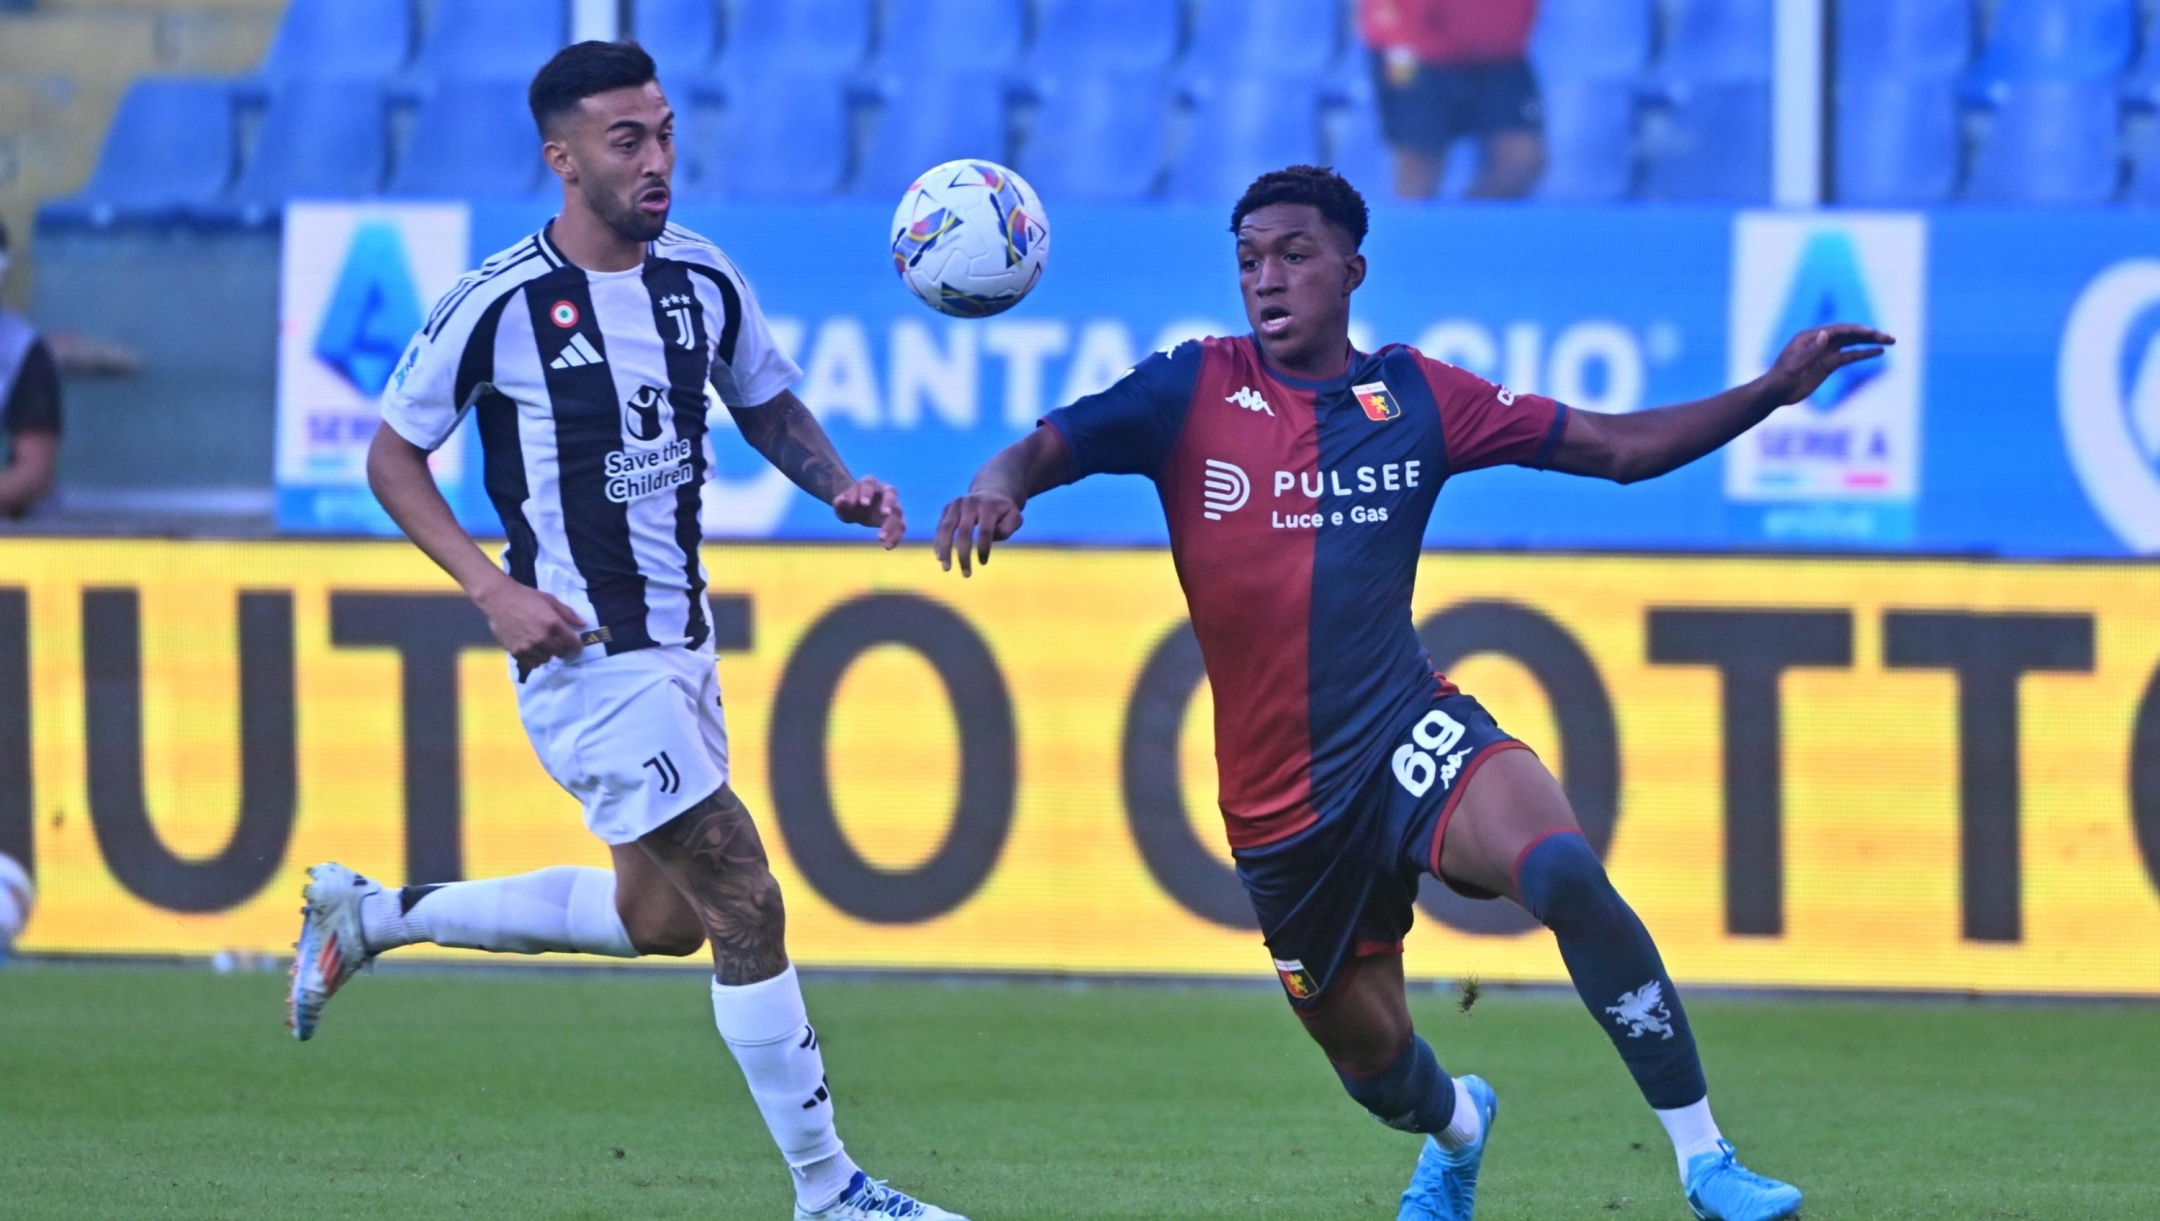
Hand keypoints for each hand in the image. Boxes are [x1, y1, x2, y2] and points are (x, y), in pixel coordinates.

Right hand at [475, 578, 585, 668]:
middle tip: (557, 642)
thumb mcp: (550, 600)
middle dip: (562, 648)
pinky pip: (532, 663)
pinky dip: (535, 659)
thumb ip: (568, 613)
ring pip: (547, 659)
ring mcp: (528, 647)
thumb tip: (584, 624)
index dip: (576, 644)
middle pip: (561, 653)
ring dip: (548, 654)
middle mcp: (542, 638)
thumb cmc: (526, 597)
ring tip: (543, 645)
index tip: (575, 643)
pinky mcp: (516, 651)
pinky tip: (533, 650)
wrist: (499, 599)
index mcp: (553, 624)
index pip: (573, 643)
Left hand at [833, 476, 903, 548]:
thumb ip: (840, 503)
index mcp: (869, 483)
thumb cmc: (848, 504)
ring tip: (879, 538)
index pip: (870, 484)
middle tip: (883, 514)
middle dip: (888, 503)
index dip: (868, 493)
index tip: (864, 504)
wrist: (856, 507)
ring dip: (891, 525)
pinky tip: (887, 547)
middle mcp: (884, 491)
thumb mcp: (840, 504)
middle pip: (891, 494)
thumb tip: (841, 501)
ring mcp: (893, 504)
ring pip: (898, 512)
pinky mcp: (896, 518)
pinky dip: (896, 537)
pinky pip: (900, 527)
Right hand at [934, 491, 1022, 576]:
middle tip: (966, 574)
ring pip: (946, 529)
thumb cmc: (1003, 512)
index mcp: (988, 505)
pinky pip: (940, 528)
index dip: (983, 548)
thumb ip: (1009, 527)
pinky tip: (940, 558)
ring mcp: (955, 504)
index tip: (983, 563)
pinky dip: (939, 544)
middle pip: (963, 532)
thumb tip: (992, 538)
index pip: (985, 531)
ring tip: (946, 568)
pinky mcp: (947, 509)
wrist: (989, 493)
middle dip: (963, 555)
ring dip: (945, 550)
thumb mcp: (1014, 516)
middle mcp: (969, 503)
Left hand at [1762, 324, 1895, 406]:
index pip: (1837, 330)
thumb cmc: (1779, 379)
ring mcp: (1825, 352)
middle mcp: (1820, 341)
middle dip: (1870, 335)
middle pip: (1849, 335)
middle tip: (1889, 336)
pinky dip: (1864, 353)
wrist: (1774, 394)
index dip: (1855, 330)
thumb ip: (1810, 351)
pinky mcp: (1828, 364)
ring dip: (1871, 342)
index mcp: (1809, 337)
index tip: (1872, 333)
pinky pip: (1849, 357)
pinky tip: (1878, 352)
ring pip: (1852, 344)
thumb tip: (1826, 334)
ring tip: (1890, 341)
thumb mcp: (1793, 366)